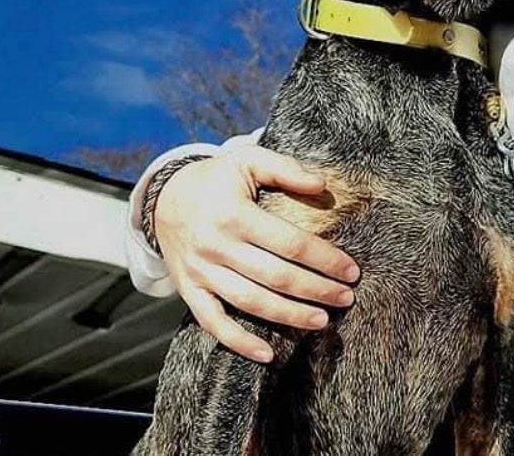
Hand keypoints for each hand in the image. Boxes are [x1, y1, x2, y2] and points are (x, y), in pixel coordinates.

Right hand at [153, 145, 360, 360]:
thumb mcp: (248, 160)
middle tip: (346, 298)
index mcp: (235, 215)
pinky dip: (239, 342)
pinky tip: (267, 353)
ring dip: (289, 315)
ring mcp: (201, 272)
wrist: (163, 198)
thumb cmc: (215, 179)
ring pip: (251, 302)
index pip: (290, 243)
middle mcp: (217, 247)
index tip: (351, 270)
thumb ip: (285, 169)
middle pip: (276, 276)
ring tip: (321, 321)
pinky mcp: (189, 291)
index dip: (325, 259)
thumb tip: (321, 183)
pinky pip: (213, 323)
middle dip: (316, 290)